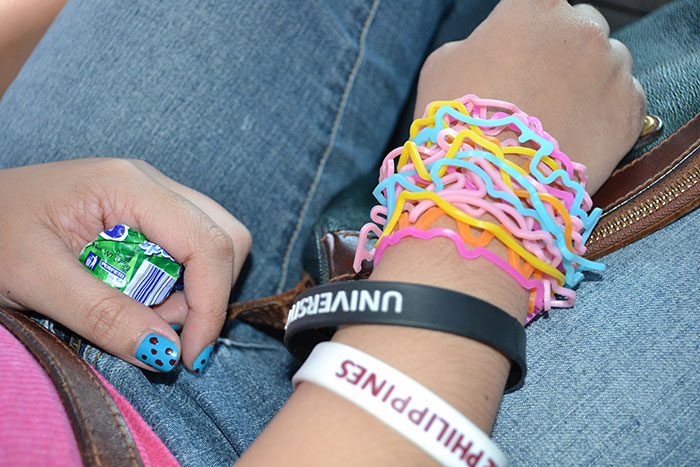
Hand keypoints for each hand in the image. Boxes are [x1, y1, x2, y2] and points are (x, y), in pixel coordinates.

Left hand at [0, 158, 250, 372]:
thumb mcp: (36, 281)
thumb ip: (103, 315)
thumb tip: (167, 351)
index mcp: (127, 186)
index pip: (208, 243)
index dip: (211, 305)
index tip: (187, 356)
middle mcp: (150, 183)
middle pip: (225, 238)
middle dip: (206, 295)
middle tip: (160, 331)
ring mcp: (151, 195)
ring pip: (213, 244)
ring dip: (194, 292)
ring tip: (142, 313)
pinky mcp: (146, 213)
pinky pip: (190, 249)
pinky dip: (180, 284)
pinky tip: (141, 297)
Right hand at [415, 0, 646, 192]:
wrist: (489, 187)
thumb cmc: (457, 123)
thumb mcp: (441, 66)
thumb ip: (477, 42)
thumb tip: (491, 47)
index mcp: (533, 6)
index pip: (539, 1)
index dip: (525, 26)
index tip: (516, 49)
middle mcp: (581, 27)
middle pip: (578, 27)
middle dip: (560, 50)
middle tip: (533, 87)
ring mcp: (611, 67)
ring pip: (606, 61)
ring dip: (586, 79)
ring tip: (555, 117)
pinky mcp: (630, 108)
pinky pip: (625, 98)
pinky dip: (605, 111)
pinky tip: (575, 132)